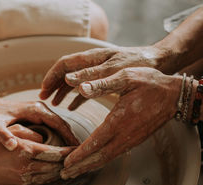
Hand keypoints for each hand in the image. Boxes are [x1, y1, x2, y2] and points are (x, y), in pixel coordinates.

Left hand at [0, 99, 78, 150]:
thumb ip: (3, 135)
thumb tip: (13, 146)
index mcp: (36, 110)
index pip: (59, 124)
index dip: (69, 138)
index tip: (77, 151)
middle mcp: (41, 109)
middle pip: (63, 125)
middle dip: (72, 140)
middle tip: (80, 156)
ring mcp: (41, 113)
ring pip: (60, 127)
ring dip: (68, 140)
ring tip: (75, 156)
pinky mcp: (39, 117)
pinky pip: (54, 129)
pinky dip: (61, 139)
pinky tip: (62, 152)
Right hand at [0, 124, 74, 184]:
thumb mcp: (13, 132)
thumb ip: (33, 134)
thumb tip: (48, 141)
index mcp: (27, 150)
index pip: (56, 153)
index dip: (70, 152)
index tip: (79, 149)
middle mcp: (27, 166)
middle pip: (56, 166)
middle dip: (69, 163)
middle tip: (79, 158)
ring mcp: (24, 178)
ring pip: (50, 176)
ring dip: (61, 171)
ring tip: (71, 166)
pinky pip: (41, 182)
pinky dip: (51, 177)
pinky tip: (56, 173)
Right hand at [40, 46, 167, 109]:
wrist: (159, 62)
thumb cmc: (139, 64)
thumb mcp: (116, 71)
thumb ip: (94, 77)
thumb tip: (70, 81)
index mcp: (93, 58)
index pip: (64, 64)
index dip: (52, 76)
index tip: (43, 89)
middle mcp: (92, 63)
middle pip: (66, 73)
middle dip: (53, 85)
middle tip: (43, 99)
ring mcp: (97, 72)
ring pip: (74, 81)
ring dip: (63, 92)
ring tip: (54, 105)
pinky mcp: (104, 80)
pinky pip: (85, 89)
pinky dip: (76, 98)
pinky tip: (72, 108)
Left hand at [60, 67, 181, 178]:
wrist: (175, 95)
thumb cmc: (150, 83)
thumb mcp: (126, 77)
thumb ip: (103, 84)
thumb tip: (81, 88)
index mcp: (119, 121)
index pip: (95, 143)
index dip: (79, 155)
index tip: (66, 163)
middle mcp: (124, 136)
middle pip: (98, 157)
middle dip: (80, 167)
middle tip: (64, 174)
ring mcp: (130, 140)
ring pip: (106, 158)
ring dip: (89, 166)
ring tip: (74, 172)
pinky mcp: (134, 140)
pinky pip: (114, 155)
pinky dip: (100, 161)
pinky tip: (93, 162)